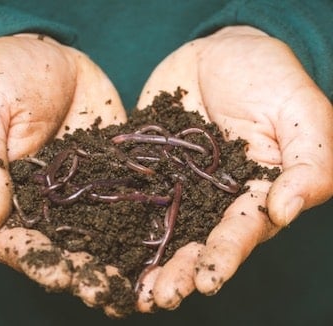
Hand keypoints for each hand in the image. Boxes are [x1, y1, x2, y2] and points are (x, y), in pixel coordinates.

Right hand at [0, 34, 128, 315]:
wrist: (47, 54)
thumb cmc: (0, 78)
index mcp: (6, 198)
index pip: (19, 243)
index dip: (41, 264)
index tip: (65, 278)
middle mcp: (46, 203)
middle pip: (65, 248)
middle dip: (87, 273)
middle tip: (113, 294)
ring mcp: (82, 190)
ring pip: (100, 232)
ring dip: (119, 258)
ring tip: (146, 281)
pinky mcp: (111, 172)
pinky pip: (126, 199)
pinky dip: (142, 220)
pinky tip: (164, 238)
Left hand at [135, 26, 332, 310]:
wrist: (218, 52)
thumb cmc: (268, 77)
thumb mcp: (300, 113)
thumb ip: (309, 163)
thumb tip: (285, 210)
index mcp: (254, 193)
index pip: (242, 231)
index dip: (225, 256)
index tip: (207, 280)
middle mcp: (214, 199)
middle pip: (198, 242)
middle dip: (181, 271)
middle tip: (160, 297)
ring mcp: (178, 186)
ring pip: (163, 230)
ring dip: (148, 260)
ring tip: (132, 290)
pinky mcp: (148, 170)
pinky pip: (132, 196)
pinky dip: (116, 220)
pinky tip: (99, 242)